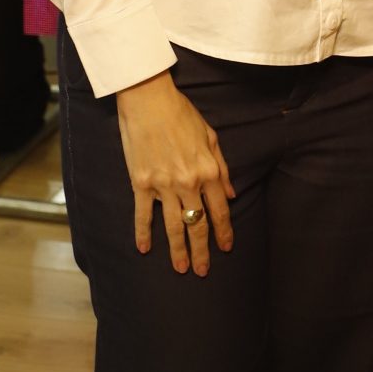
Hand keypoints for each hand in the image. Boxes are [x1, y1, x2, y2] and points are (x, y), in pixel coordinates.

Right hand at [116, 71, 235, 273]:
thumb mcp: (211, 137)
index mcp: (208, 170)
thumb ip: (222, 169)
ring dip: (178, 250)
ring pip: (173, 225)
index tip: (226, 247)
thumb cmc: (181, 114)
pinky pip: (143, 214)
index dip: (224, 231)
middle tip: (203, 271)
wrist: (148, 100)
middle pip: (197, 224)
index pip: (220, 210)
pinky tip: (144, 249)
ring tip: (180, 269)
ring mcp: (163, 185)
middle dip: (202, 250)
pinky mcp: (141, 183)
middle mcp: (188, 182)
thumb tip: (231, 194)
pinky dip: (143, 233)